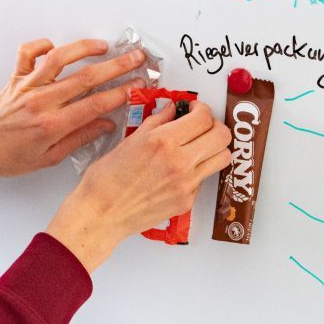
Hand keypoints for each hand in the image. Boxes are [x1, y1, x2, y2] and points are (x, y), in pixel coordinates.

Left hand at [0, 38, 147, 178]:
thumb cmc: (12, 156)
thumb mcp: (50, 158)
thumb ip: (80, 138)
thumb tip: (107, 124)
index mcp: (52, 124)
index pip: (95, 104)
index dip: (120, 93)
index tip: (137, 86)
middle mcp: (41, 101)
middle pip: (85, 78)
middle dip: (115, 67)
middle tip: (136, 58)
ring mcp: (28, 86)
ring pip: (59, 59)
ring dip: (84, 48)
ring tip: (104, 46)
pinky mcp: (16, 77)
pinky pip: (27, 53)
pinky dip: (41, 44)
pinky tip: (56, 45)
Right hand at [44, 100, 231, 271]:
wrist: (101, 214)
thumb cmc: (106, 179)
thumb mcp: (130, 140)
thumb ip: (156, 122)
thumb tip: (172, 110)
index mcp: (163, 141)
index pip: (204, 117)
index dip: (202, 109)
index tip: (194, 109)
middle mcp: (180, 162)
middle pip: (222, 136)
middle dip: (214, 125)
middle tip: (201, 125)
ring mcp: (187, 184)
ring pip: (222, 158)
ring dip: (214, 147)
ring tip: (198, 145)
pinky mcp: (187, 201)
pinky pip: (204, 178)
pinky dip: (198, 169)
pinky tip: (180, 169)